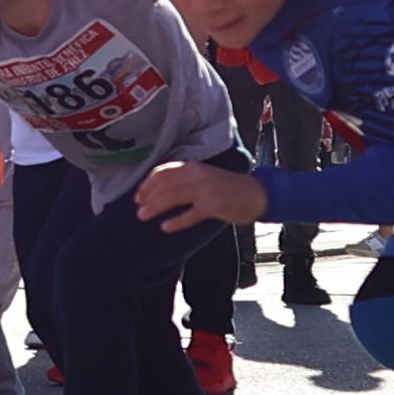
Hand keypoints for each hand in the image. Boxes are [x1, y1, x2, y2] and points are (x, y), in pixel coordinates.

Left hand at [134, 157, 265, 229]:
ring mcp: (206, 189)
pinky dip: (177, 221)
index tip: (137, 197)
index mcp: (192, 166)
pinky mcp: (215, 205)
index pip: (163, 172)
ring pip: (174, 196)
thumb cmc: (227, 188)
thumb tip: (159, 192)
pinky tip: (165, 227)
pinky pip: (191, 214)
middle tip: (137, 210)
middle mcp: (197, 174)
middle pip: (165, 184)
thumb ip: (183, 181)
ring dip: (156, 207)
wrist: (256, 193)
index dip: (147, 184)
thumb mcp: (203, 178)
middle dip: (148, 197)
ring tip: (143, 216)